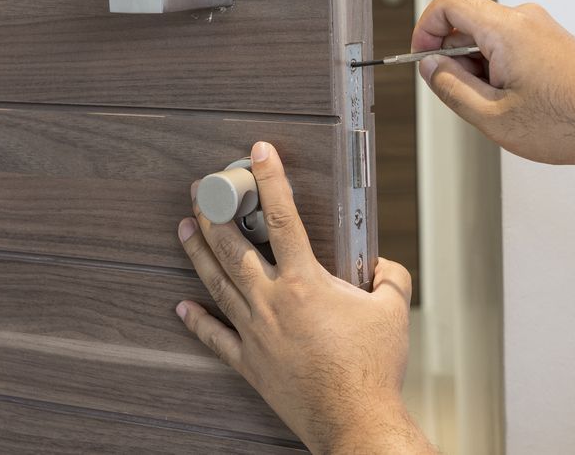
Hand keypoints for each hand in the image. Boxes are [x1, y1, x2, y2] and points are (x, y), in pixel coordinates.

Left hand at [175, 141, 434, 453]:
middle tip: (204, 191)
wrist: (354, 419)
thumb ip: (389, 276)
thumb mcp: (393, 310)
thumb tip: (382, 266)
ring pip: (218, 282)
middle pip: (234, 247)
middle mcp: (272, 301)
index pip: (282, 218)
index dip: (270, 181)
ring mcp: (255, 332)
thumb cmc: (372, 368)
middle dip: (216, 213)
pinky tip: (181, 307)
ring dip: (199, 252)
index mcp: (305, 282)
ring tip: (184, 228)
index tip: (259, 155)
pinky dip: (196, 320)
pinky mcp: (249, 362)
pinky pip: (214, 336)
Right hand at [412, 0, 574, 167]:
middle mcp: (524, 18)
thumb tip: (430, 68)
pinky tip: (515, 101)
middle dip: (454, 58)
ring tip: (499, 105)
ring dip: (478, 67)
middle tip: (464, 96)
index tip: (424, 58)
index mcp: (507, 29)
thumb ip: (451, 87)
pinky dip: (498, 68)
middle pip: (466, 21)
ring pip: (486, 36)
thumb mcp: (493, 116)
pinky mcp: (549, 40)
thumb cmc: (570, 122)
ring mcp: (539, 27)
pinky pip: (507, 44)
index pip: (449, 2)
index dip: (426, 29)